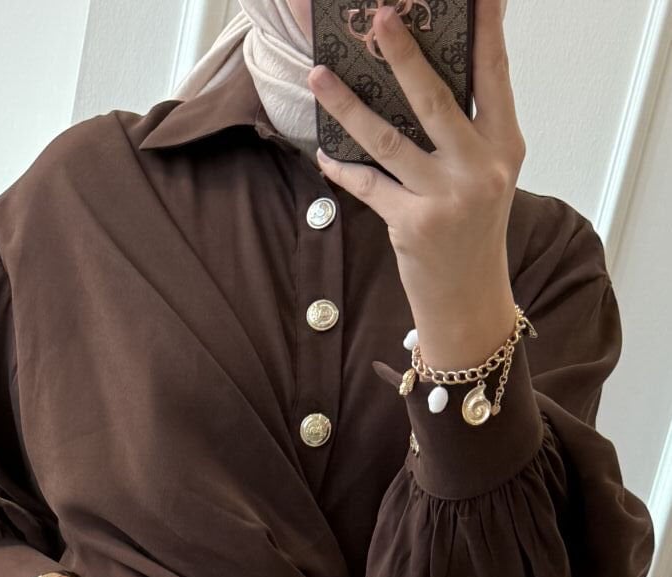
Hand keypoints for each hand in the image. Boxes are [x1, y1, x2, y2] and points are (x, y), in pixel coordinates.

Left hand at [307, 0, 523, 366]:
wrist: (470, 299)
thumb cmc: (473, 228)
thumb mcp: (488, 170)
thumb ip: (472, 123)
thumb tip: (438, 68)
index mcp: (505, 144)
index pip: (494, 74)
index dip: (485, 29)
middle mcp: (480, 167)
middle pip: (435, 99)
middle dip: (403, 55)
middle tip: (378, 18)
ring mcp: (446, 198)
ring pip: (389, 139)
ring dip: (348, 106)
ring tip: (319, 75)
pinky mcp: (412, 226)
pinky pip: (369, 186)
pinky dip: (343, 168)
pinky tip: (323, 151)